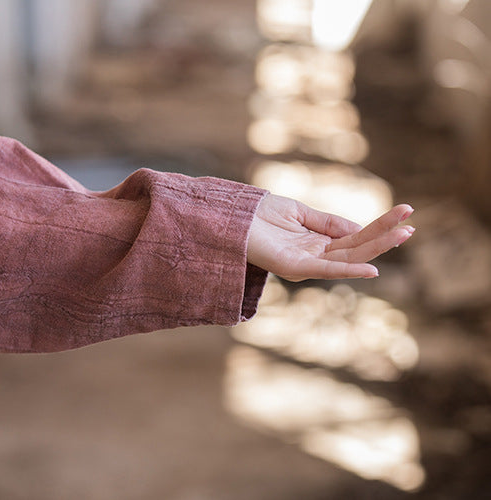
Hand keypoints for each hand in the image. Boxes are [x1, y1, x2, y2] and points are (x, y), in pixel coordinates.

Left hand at [247, 194, 413, 281]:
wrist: (230, 217)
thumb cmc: (258, 215)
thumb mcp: (300, 213)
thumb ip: (328, 223)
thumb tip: (360, 228)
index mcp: (317, 243)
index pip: (355, 236)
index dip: (379, 226)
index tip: (406, 213)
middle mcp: (315, 256)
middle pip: (357, 247)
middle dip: (385, 236)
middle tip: (412, 226)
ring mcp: (306, 263)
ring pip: (348, 257)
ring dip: (376, 247)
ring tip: (403, 234)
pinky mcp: (294, 267)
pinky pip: (326, 269)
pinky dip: (349, 269)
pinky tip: (371, 268)